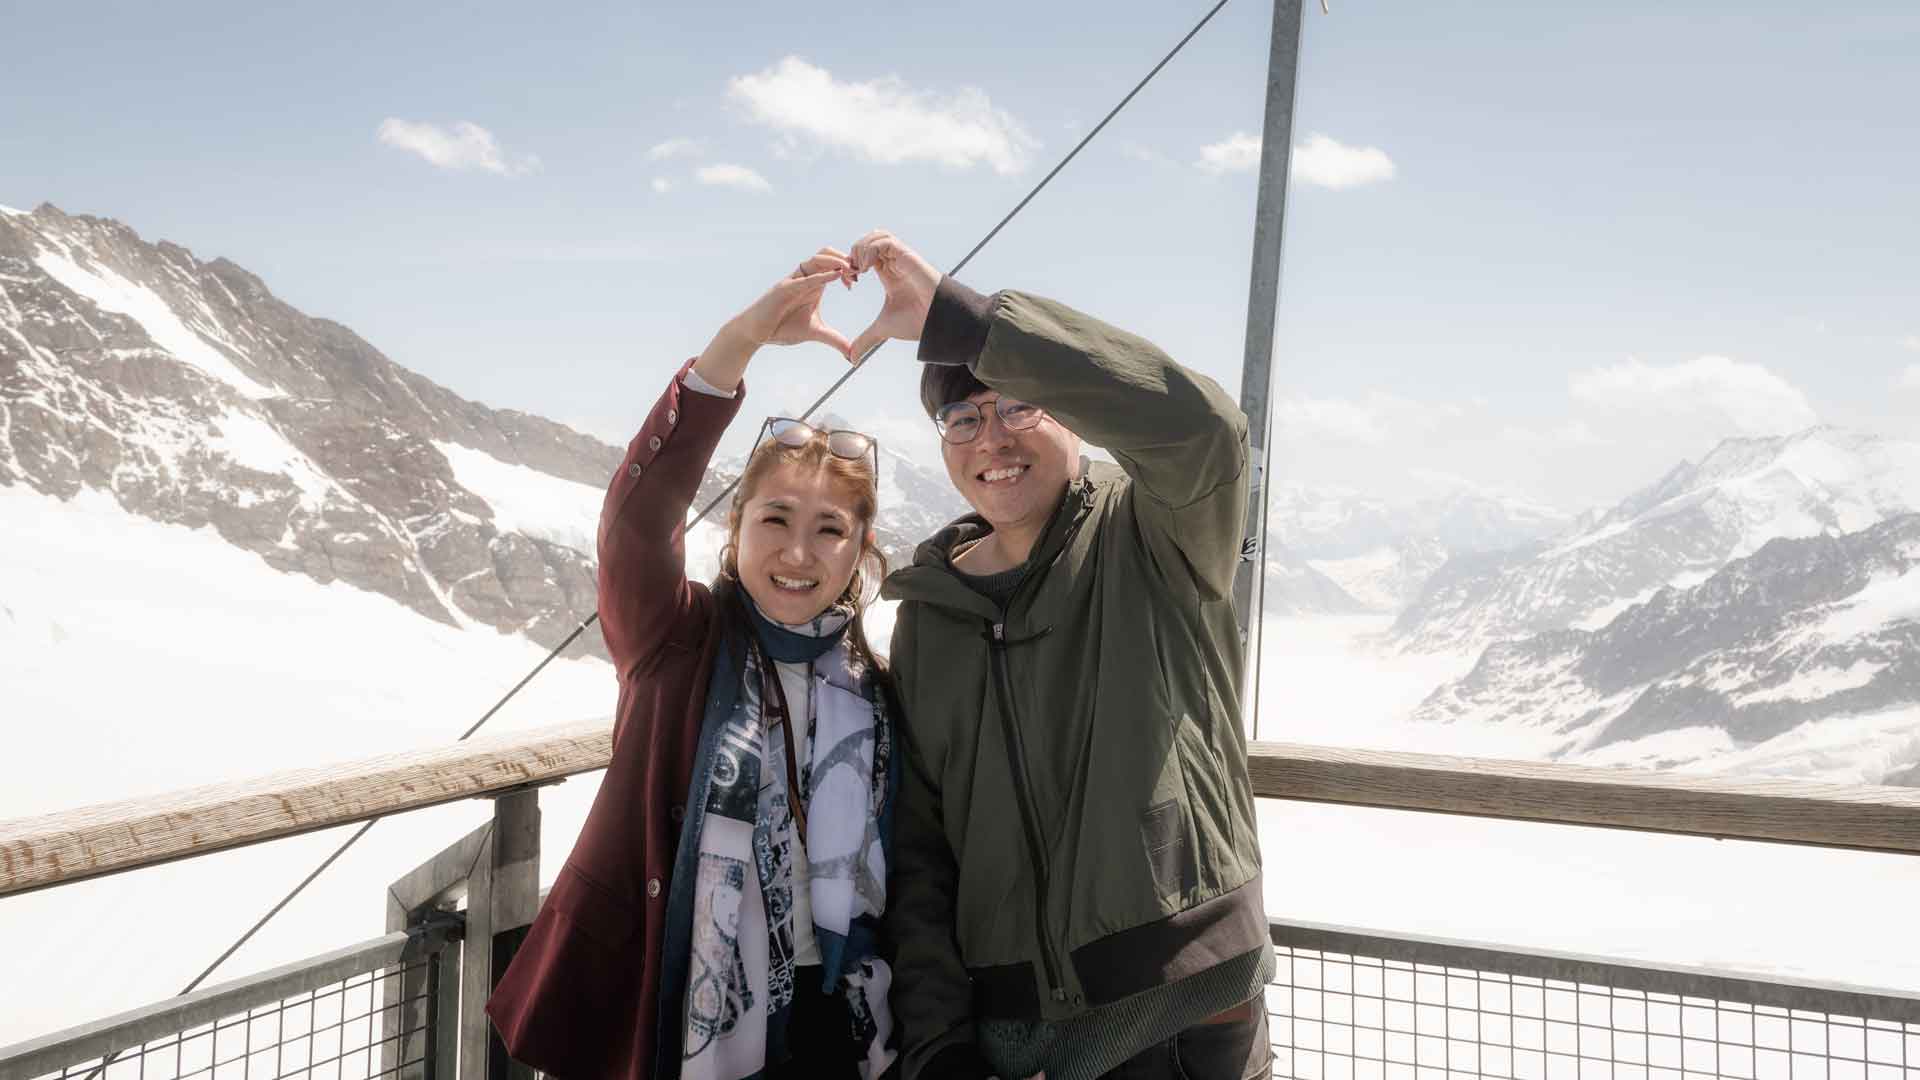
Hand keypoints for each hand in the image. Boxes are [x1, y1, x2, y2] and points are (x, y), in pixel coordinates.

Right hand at [735, 248, 858, 358]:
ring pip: (817, 259)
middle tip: (858, 272)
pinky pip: (804, 278)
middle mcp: (805, 278)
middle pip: (827, 254)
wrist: (756, 333)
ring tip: (850, 271)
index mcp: (814, 284)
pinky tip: (835, 275)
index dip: (848, 269)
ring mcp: (794, 281)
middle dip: (844, 259)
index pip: (833, 265)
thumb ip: (834, 340)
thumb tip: (851, 354)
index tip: (857, 280)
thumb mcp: (815, 333)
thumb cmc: (782, 328)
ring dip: (836, 261)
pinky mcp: (784, 289)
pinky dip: (821, 275)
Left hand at [847, 229, 940, 361]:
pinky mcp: (907, 256)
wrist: (937, 322)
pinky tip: (867, 269)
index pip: (864, 255)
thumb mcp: (883, 330)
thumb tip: (852, 359)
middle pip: (868, 240)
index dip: (851, 264)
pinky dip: (871, 250)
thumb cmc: (917, 322)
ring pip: (876, 235)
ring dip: (862, 249)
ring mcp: (901, 257)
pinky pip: (885, 241)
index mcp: (887, 273)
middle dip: (854, 253)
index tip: (849, 283)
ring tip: (859, 270)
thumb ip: (866, 340)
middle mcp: (894, 262)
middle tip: (851, 274)